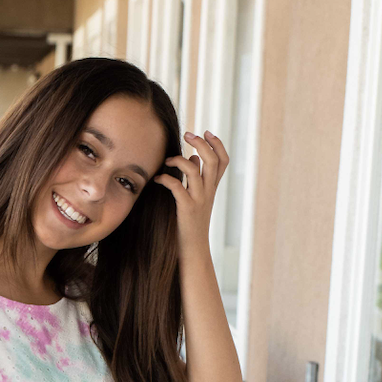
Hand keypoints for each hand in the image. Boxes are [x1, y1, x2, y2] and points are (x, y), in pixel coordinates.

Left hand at [154, 130, 228, 253]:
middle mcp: (209, 191)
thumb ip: (196, 178)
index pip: (223, 161)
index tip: (206, 132)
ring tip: (167, 160)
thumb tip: (194, 158)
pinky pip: (177, 187)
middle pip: (212, 160)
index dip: (217, 144)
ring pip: (195, 170)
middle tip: (187, 135)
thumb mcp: (198, 198)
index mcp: (212, 188)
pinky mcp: (186, 209)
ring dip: (179, 160)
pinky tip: (158, 179)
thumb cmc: (191, 223)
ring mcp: (199, 200)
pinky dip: (166, 179)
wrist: (193, 249)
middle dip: (200, 143)